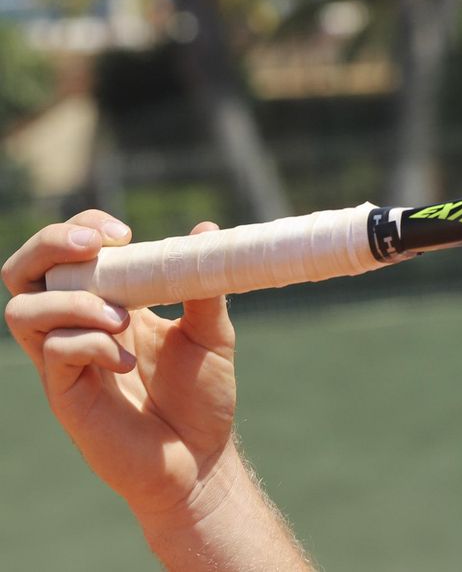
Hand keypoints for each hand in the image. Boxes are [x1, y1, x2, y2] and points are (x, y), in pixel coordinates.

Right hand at [3, 211, 239, 521]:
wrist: (202, 458)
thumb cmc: (203, 396)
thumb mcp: (212, 334)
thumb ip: (205, 287)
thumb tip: (205, 230)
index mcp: (109, 302)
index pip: (67, 252)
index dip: (82, 228)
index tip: (124, 232)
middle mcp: (77, 326)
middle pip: (23, 272)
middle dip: (49, 245)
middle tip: (96, 247)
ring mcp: (66, 361)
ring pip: (22, 311)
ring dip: (73, 301)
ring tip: (123, 319)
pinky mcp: (65, 395)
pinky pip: (54, 352)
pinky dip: (92, 344)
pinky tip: (128, 361)